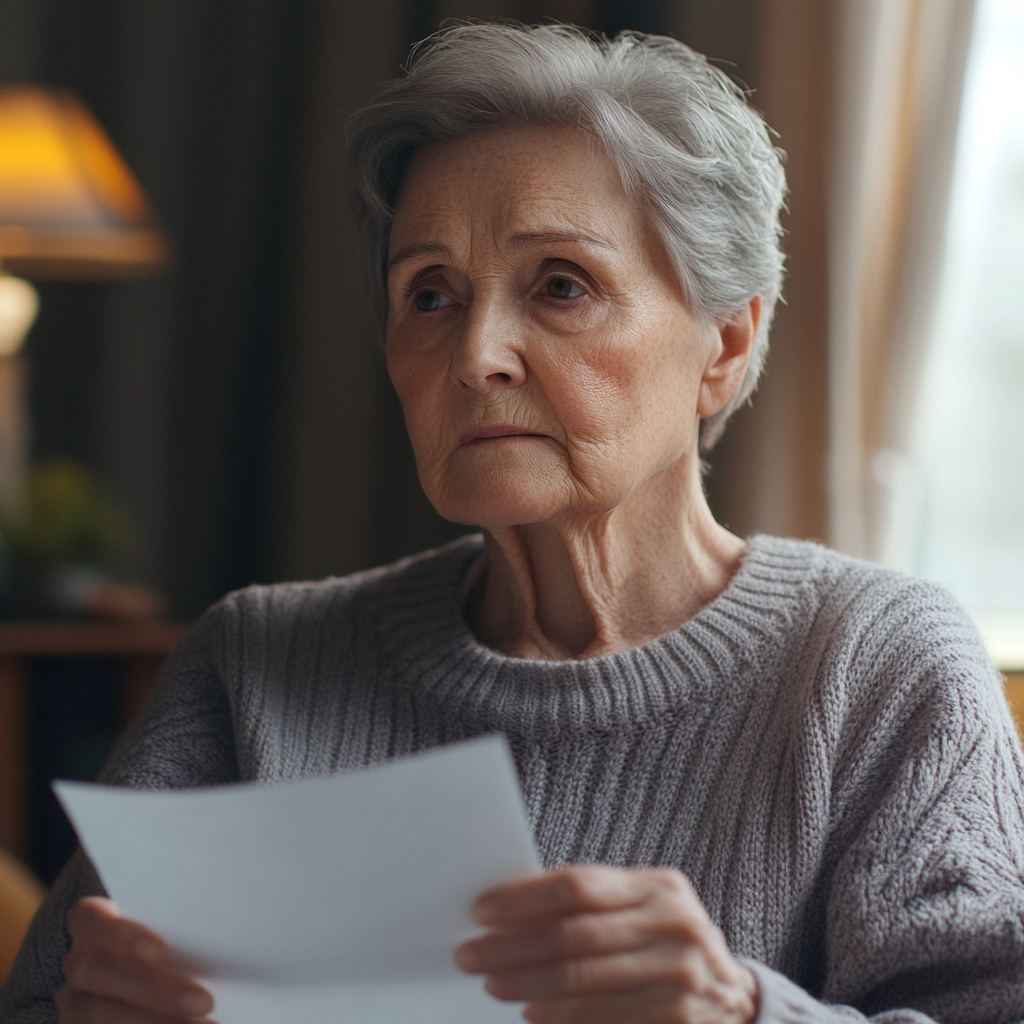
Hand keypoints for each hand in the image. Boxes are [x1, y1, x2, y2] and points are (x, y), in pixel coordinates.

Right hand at [57, 897, 213, 1022]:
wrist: (160, 983)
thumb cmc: (182, 940)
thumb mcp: (181, 928)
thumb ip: (191, 927)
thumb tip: (238, 929)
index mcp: (94, 924)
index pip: (90, 919)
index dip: (120, 934)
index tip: (162, 950)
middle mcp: (78, 963)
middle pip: (95, 973)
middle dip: (152, 990)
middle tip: (205, 1001)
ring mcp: (75, 1004)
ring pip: (96, 1015)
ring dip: (155, 1022)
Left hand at [454, 865, 757, 1023]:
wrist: (732, 999)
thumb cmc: (666, 942)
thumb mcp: (644, 908)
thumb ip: (592, 904)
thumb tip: (509, 911)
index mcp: (660, 887)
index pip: (577, 885)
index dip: (523, 898)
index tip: (481, 910)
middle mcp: (674, 927)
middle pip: (572, 935)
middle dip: (511, 946)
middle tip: (471, 953)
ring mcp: (678, 977)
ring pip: (580, 980)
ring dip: (525, 983)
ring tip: (492, 982)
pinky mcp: (674, 1020)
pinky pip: (600, 1018)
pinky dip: (558, 1017)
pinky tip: (531, 1011)